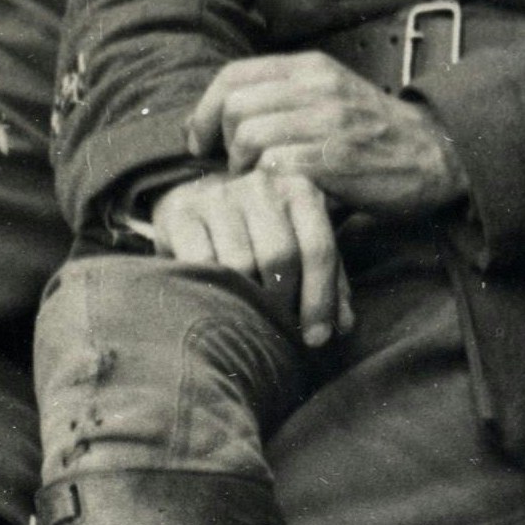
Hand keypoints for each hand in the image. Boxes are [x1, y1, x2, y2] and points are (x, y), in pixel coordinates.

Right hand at [137, 165, 354, 347]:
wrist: (201, 204)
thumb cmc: (262, 235)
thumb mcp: (302, 249)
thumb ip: (329, 283)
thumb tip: (343, 326)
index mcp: (301, 190)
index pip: (318, 249)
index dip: (320, 300)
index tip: (317, 339)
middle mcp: (262, 184)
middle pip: (280, 257)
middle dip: (283, 302)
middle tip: (279, 329)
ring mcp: (219, 195)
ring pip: (240, 263)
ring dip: (247, 301)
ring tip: (252, 319)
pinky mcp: (181, 213)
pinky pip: (202, 263)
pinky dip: (214, 291)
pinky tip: (219, 303)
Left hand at [192, 54, 467, 220]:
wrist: (437, 157)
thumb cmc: (375, 134)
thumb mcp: (331, 96)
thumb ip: (283, 99)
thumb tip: (216, 120)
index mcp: (310, 68)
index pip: (233, 75)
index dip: (204, 110)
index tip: (200, 141)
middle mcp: (316, 87)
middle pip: (234, 106)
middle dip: (221, 143)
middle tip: (232, 168)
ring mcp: (327, 122)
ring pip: (249, 136)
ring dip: (243, 168)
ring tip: (259, 183)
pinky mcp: (335, 160)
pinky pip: (274, 167)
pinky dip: (268, 185)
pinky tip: (281, 194)